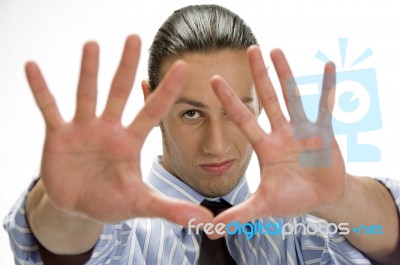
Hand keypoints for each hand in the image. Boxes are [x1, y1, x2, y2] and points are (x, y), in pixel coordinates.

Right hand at [26, 35, 211, 224]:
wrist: (79, 206)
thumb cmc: (111, 200)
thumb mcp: (139, 204)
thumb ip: (167, 207)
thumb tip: (201, 219)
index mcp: (130, 141)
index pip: (153, 110)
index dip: (167, 90)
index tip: (183, 65)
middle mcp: (109, 128)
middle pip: (119, 92)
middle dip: (127, 67)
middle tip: (135, 37)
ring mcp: (83, 129)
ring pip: (86, 94)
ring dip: (88, 70)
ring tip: (92, 44)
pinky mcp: (58, 135)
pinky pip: (49, 108)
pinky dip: (41, 90)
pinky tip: (32, 67)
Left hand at [211, 46, 345, 224]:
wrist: (321, 199)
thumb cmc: (291, 199)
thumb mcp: (264, 206)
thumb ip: (240, 214)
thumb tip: (210, 229)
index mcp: (265, 147)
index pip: (243, 119)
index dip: (230, 101)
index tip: (214, 80)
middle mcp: (281, 133)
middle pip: (267, 99)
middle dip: (259, 76)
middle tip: (250, 49)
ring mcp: (302, 130)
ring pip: (293, 96)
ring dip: (287, 74)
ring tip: (278, 49)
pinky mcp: (324, 132)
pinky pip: (325, 106)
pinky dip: (327, 88)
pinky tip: (328, 66)